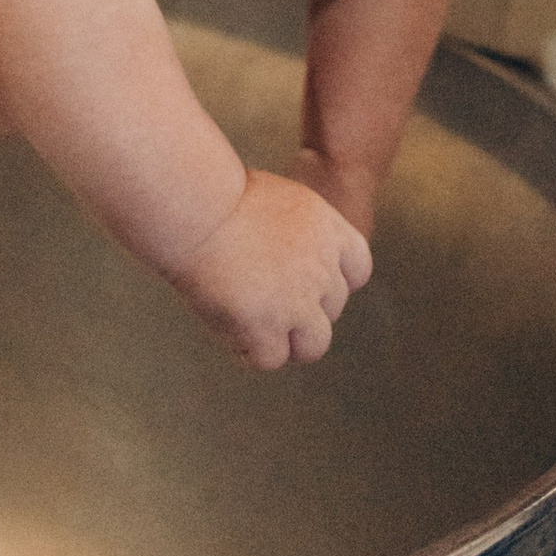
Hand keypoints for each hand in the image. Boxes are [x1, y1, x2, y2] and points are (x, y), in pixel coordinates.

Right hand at [172, 166, 372, 370]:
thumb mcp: (279, 201)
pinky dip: (249, 350)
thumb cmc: (220, 197)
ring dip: (286, 342)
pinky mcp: (267, 326)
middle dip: (302, 311)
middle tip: (263, 301)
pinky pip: (270, 359)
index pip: (357, 270)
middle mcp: (322, 269)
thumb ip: (296, 233)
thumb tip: (286, 256)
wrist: (198, 209)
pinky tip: (228, 329)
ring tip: (251, 326)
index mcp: (328, 231)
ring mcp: (298, 302)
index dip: (333, 283)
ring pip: (313, 346)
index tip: (306, 283)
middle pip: (332, 310)